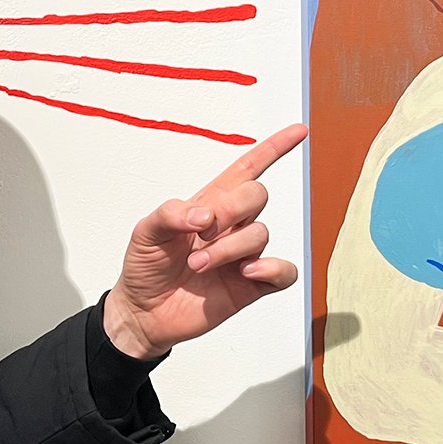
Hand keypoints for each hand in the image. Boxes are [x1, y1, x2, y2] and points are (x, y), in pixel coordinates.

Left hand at [103, 123, 307, 358]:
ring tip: (198, 264)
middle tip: (202, 233)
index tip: (299, 131)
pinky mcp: (251, 285)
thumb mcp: (145, 231)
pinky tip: (246, 272)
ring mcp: (243, 255)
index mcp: (209, 204)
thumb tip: (205, 215)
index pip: (247, 168)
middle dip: (231, 209)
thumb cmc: (146, 266)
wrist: (143, 312)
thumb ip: (171, 214)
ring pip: (260, 234)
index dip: (273, 149)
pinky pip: (283, 272)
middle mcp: (231, 226)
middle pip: (257, 195)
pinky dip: (271, 268)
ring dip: (228, 248)